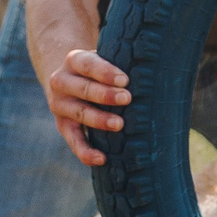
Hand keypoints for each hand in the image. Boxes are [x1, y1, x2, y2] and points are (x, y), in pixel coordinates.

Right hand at [47, 47, 128, 166]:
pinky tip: (102, 158)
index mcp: (74, 60)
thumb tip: (156, 70)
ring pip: (79, 113)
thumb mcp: (103, 58)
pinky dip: (86, 152)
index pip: (88, 64)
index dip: (105, 72)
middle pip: (83, 88)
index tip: (125, 80)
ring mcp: (60, 105)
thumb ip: (121, 62)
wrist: (69, 78)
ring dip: (99, 120)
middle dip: (105, 95)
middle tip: (128, 99)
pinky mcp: (63, 126)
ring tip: (119, 124)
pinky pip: (74, 141)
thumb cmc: (98, 69)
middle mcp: (62, 81)